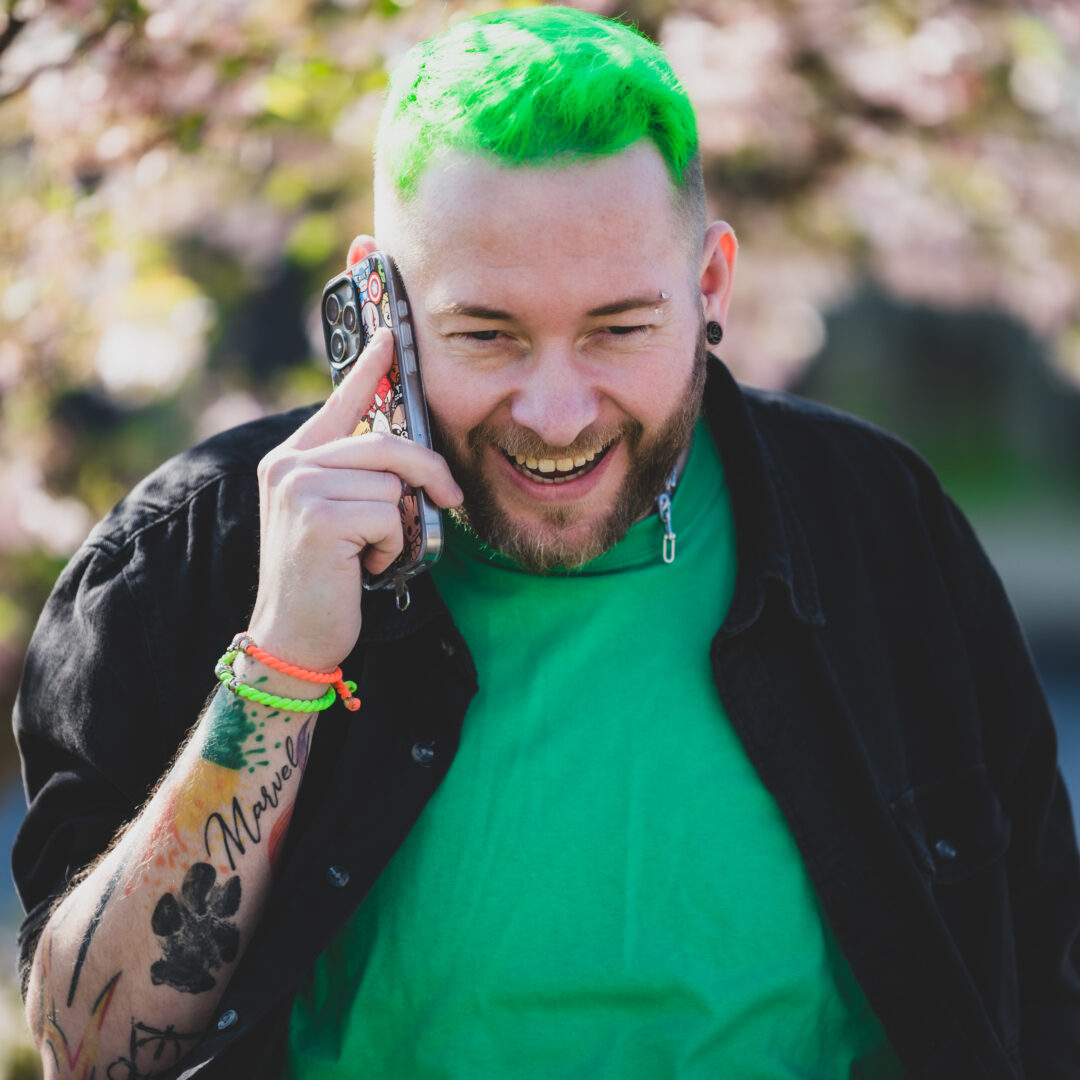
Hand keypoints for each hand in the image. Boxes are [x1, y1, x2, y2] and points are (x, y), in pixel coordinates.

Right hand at [247, 327, 461, 672]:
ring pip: (392, 484)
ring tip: (371, 553)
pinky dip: (392, 547)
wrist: (293, 635)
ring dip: (398, 527)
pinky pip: (388, 515)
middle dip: (429, 473)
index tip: (391, 336)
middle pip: (386, 443)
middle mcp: (289, 464)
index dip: (369, 368)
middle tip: (451, 499)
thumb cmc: (326, 579)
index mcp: (293, 459)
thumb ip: (357, 480)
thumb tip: (409, 459)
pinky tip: (365, 566)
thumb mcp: (337, 518)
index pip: (339, 402)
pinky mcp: (318, 516)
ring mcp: (300, 487)